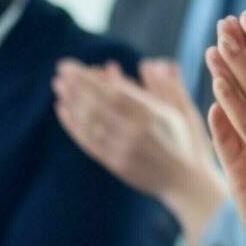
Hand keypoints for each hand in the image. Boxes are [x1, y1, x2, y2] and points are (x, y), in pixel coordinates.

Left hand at [52, 58, 224, 238]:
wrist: (186, 182)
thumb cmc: (186, 140)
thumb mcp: (180, 109)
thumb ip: (164, 86)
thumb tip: (147, 63)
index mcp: (152, 115)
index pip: (111, 91)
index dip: (87, 78)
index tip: (70, 65)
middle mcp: (135, 132)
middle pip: (96, 105)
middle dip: (75, 86)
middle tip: (61, 71)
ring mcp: (123, 150)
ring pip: (89, 123)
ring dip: (71, 102)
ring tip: (59, 86)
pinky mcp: (115, 164)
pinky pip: (88, 142)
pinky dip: (73, 125)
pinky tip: (64, 110)